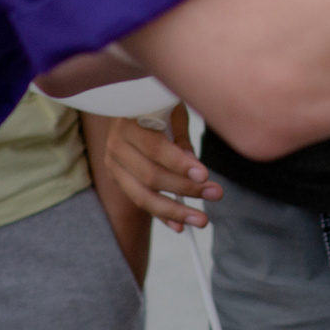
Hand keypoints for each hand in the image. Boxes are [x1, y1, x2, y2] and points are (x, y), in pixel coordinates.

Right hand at [102, 104, 220, 229]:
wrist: (126, 104)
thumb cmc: (156, 103)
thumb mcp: (171, 109)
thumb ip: (181, 137)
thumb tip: (194, 166)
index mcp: (130, 121)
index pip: (155, 149)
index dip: (180, 164)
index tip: (205, 175)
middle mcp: (116, 145)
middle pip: (150, 176)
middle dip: (186, 189)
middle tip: (216, 193)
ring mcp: (113, 165)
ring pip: (143, 196)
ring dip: (175, 211)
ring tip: (201, 220)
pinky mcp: (117, 178)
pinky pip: (140, 202)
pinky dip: (162, 216)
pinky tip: (180, 226)